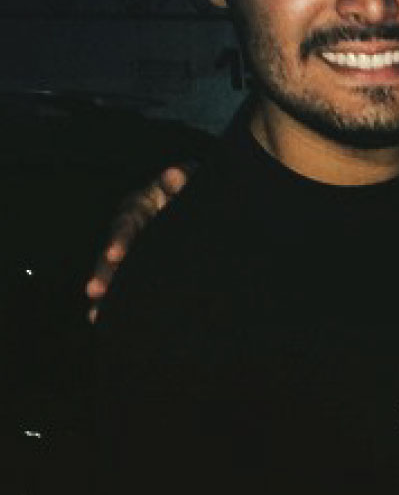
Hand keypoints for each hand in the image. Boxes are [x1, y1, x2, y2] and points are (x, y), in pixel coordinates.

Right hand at [86, 163, 192, 319]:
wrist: (207, 201)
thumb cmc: (197, 186)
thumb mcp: (193, 179)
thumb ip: (183, 179)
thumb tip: (173, 175)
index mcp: (140, 206)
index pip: (127, 224)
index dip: (120, 239)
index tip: (115, 255)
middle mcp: (131, 227)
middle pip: (113, 252)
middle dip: (104, 272)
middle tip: (94, 291)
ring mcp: (135, 246)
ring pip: (115, 271)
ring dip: (107, 292)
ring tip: (96, 314)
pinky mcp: (142, 263)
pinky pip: (126, 281)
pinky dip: (117, 300)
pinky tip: (103, 319)